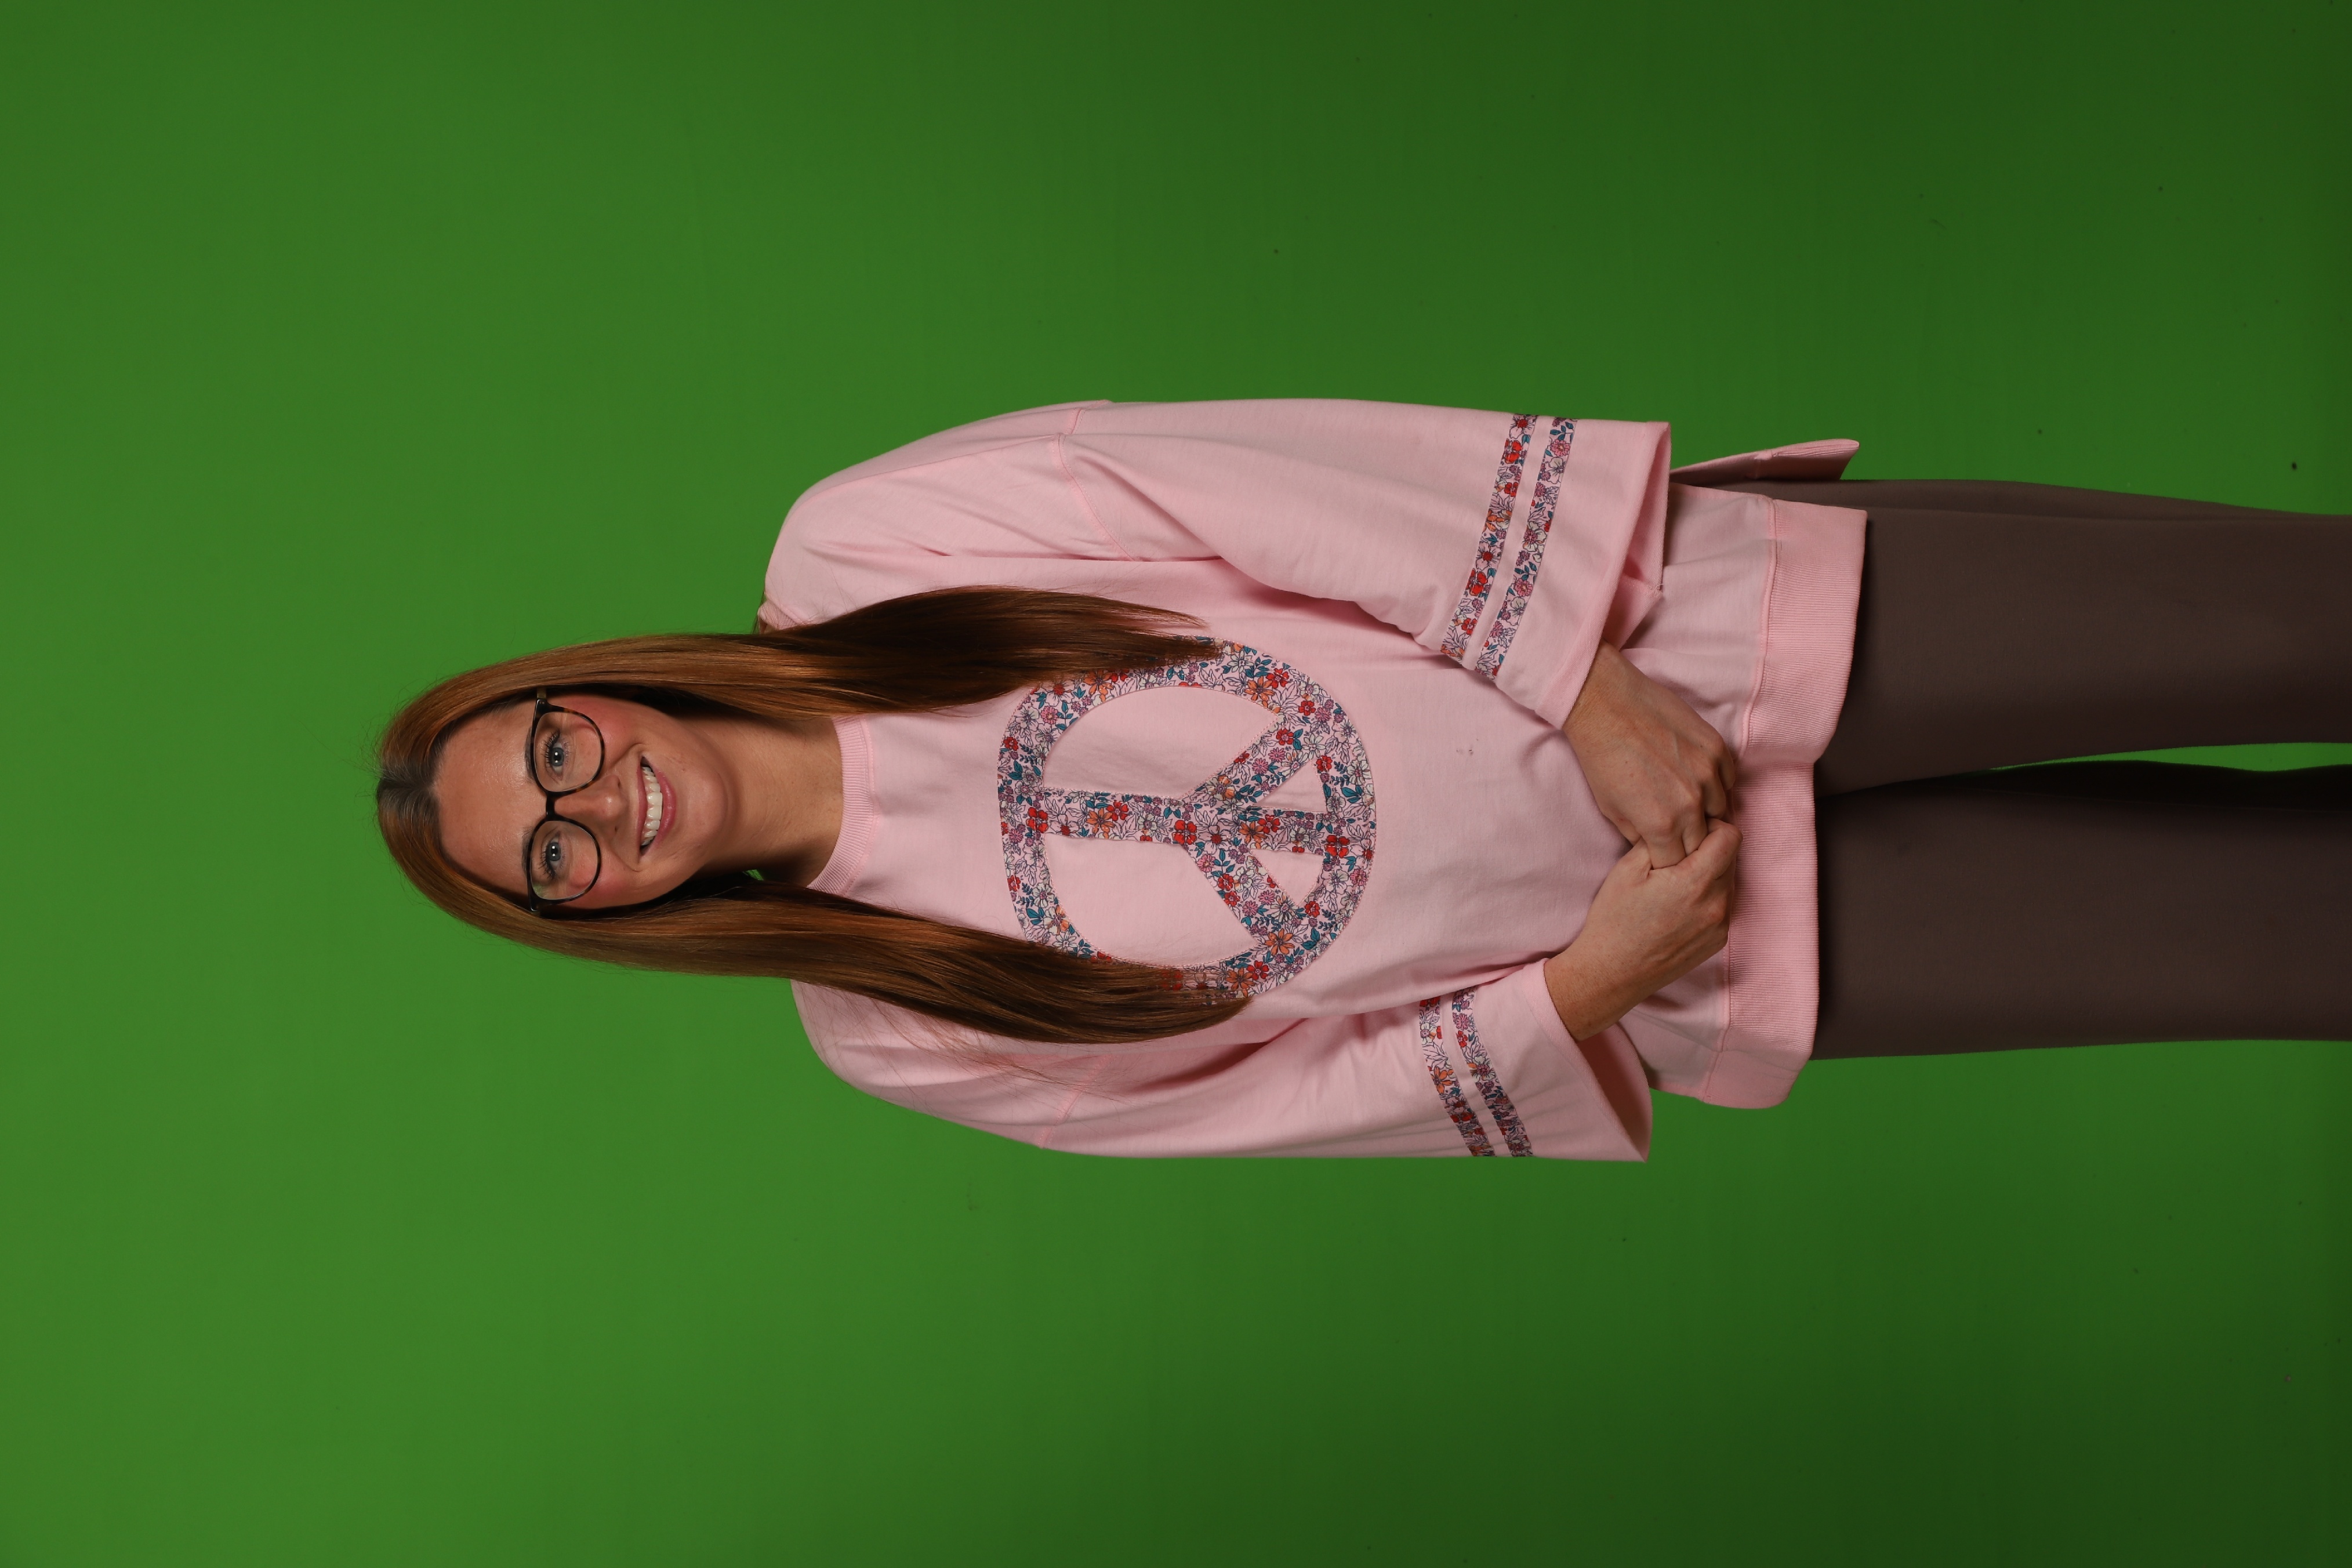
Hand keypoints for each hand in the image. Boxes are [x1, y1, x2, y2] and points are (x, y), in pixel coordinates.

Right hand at [1543, 820, 1740, 1039]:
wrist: (1612, 973)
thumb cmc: (1614, 920)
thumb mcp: (1628, 868)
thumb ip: (1662, 840)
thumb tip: (1682, 824)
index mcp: (1695, 882)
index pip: (1731, 836)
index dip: (1711, 826)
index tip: (1689, 831)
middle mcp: (1717, 905)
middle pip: (1732, 858)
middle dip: (1709, 850)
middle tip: (1677, 856)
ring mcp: (1720, 926)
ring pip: (1729, 882)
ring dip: (1710, 874)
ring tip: (1677, 882)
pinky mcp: (1718, 941)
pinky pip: (1724, 906)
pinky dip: (1709, 897)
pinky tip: (1680, 905)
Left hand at [1564, 643, 1736, 867]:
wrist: (1607, 705)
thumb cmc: (1602, 758)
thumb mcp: (1610, 810)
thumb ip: (1640, 837)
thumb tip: (1657, 849)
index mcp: (1662, 825)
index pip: (1678, 863)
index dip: (1668, 858)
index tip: (1663, 849)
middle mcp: (1691, 803)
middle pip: (1702, 842)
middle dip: (1687, 839)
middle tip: (1673, 825)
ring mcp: (1708, 774)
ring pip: (1720, 811)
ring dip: (1705, 811)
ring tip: (1683, 799)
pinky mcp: (1717, 748)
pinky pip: (1728, 780)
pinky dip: (1715, 784)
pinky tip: (1694, 776)